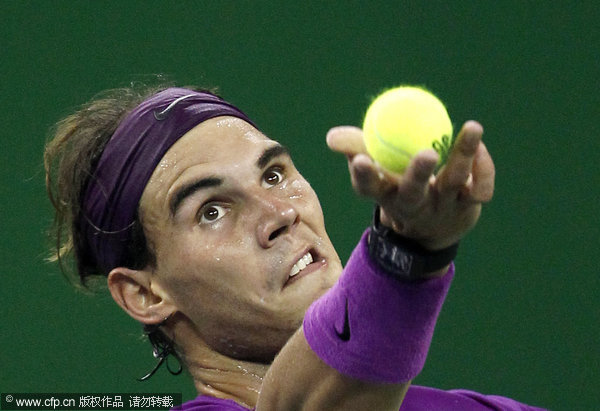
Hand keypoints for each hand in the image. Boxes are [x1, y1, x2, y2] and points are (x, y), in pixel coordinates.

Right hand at [326, 121, 494, 250]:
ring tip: (472, 126)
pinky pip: (481, 188)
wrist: (432, 230)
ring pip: (454, 182)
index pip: (370, 188)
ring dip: (464, 154)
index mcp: (386, 195)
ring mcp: (443, 206)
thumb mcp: (376, 173)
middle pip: (414, 192)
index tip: (360, 159)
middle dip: (418, 174)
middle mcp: (414, 204)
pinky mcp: (469, 205)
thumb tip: (332, 136)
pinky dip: (484, 166)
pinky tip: (479, 145)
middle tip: (426, 153)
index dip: (364, 175)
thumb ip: (356, 149)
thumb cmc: (398, 188)